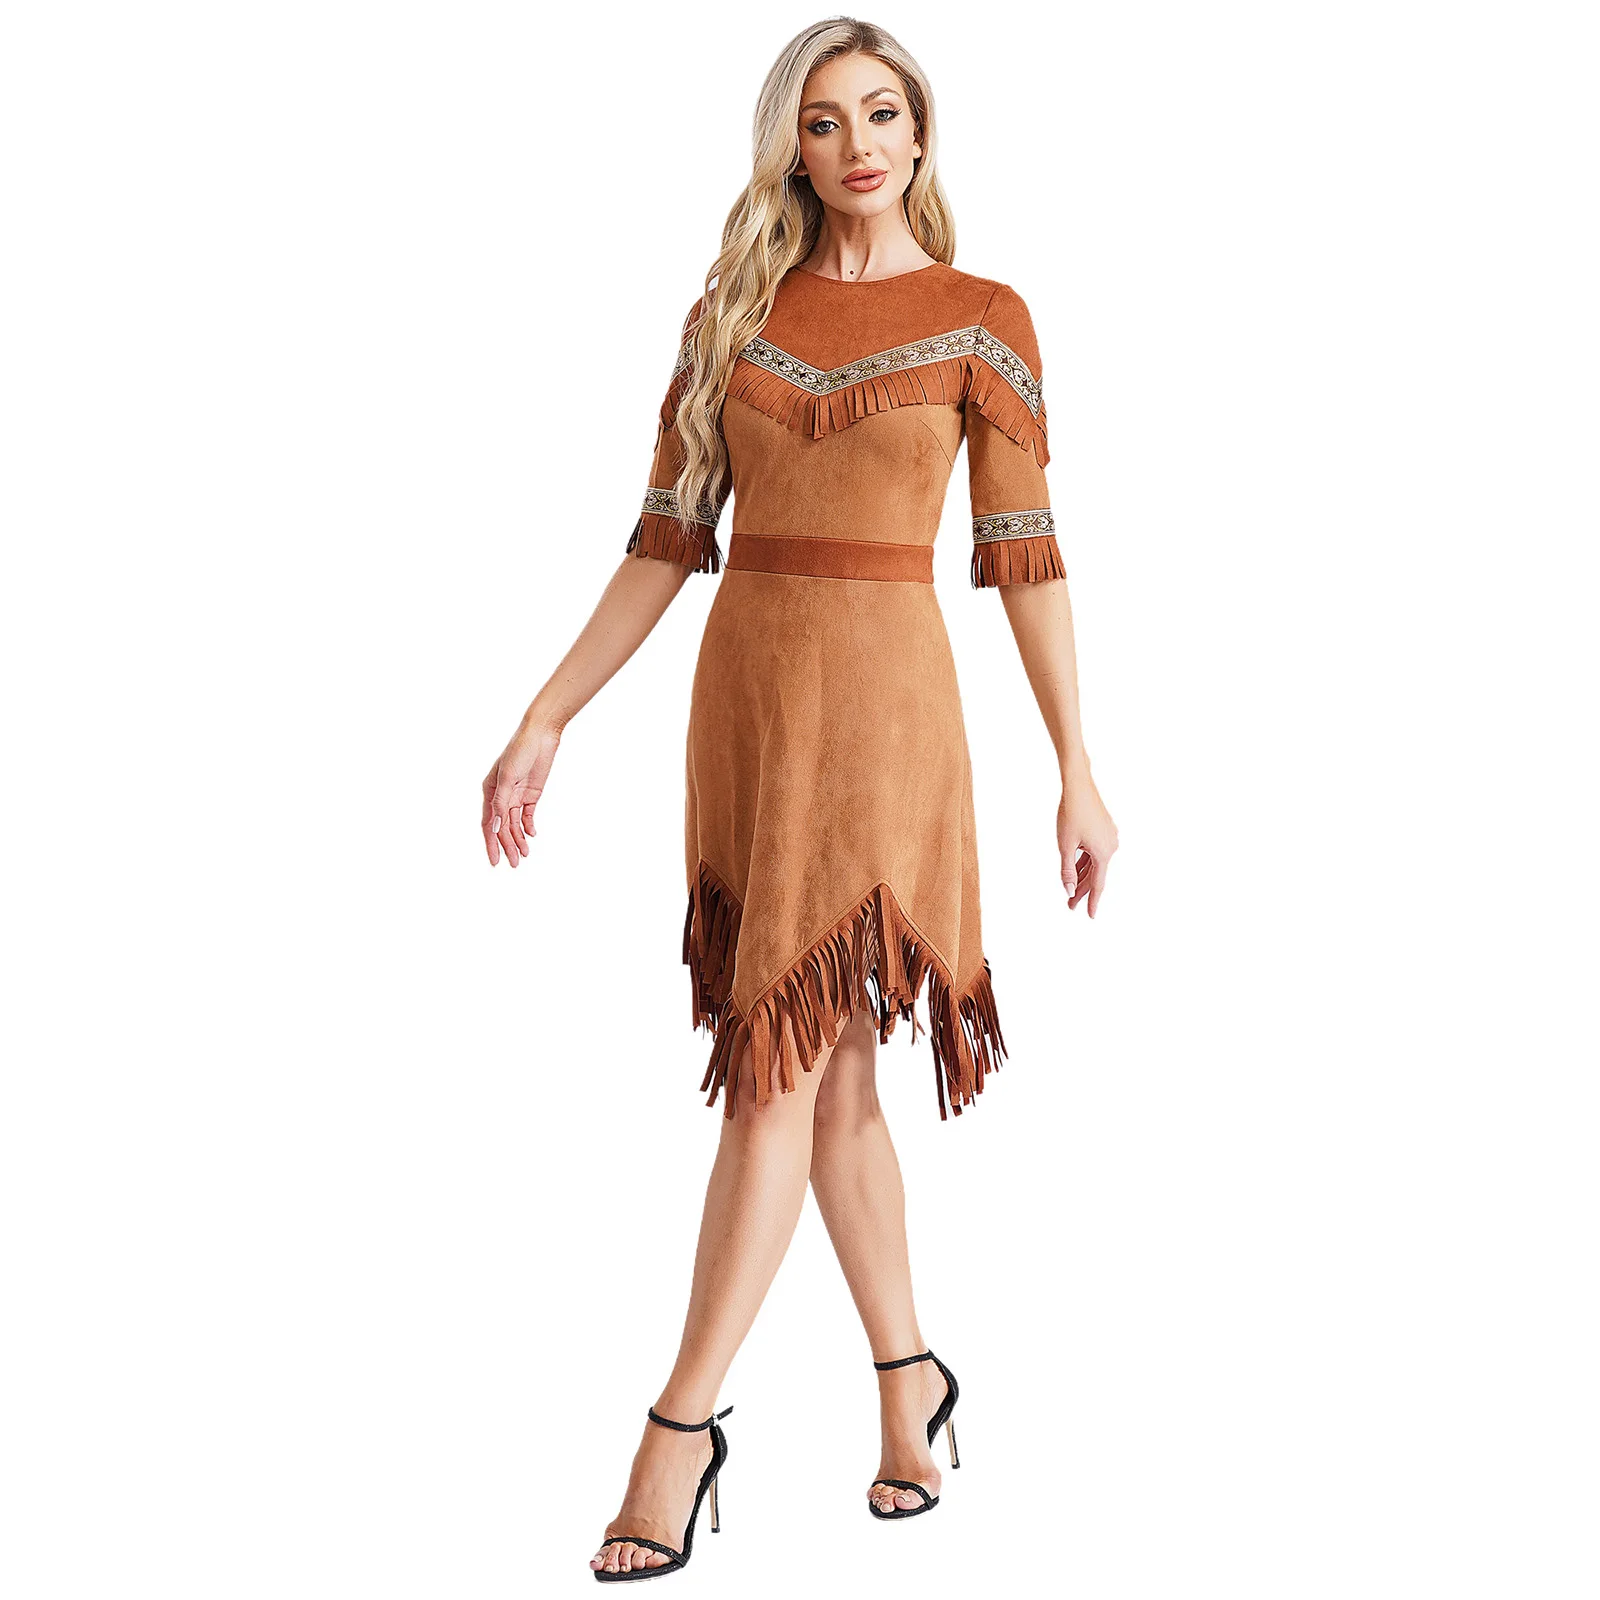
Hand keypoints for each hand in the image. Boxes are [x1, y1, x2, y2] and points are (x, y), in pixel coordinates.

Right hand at [482, 717, 561, 866]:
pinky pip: (527, 815)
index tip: (494, 861)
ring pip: (514, 824)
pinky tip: (531, 836)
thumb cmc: (519, 750)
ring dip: (518, 839)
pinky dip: (528, 826)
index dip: (491, 844)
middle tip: (515, 864)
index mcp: (489, 791)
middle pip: (502, 827)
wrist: (541, 735)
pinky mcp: (531, 793)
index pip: (488, 824)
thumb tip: (494, 828)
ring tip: (525, 855)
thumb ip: (500, 803)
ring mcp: (516, 795)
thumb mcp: (507, 777)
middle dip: (507, 846)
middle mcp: (500, 795)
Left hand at [1057, 769, 1116, 915]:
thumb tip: (1070, 891)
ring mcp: (1110, 838)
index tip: (1090, 916)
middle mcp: (1111, 847)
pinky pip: (1095, 852)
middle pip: (1095, 875)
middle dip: (1081, 891)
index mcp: (1103, 853)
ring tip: (1071, 891)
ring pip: (1095, 863)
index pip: (1097, 885)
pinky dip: (1086, 861)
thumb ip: (1067, 871)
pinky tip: (1077, 868)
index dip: (1092, 902)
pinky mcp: (1106, 830)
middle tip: (1069, 906)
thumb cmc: (1071, 814)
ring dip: (1083, 876)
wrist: (1079, 786)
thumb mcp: (1065, 846)